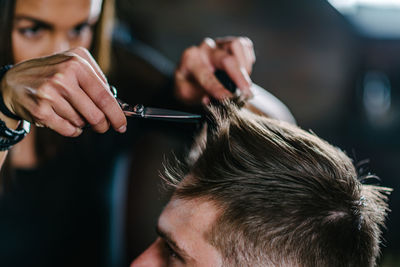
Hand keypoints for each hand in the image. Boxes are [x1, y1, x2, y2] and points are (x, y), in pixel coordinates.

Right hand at [0, 47, 126, 136]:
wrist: (13, 82)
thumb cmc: (51, 74)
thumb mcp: (74, 64)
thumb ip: (97, 80)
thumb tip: (118, 103)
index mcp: (77, 63)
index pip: (105, 96)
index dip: (117, 114)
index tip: (122, 125)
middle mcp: (63, 76)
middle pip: (96, 114)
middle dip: (103, 124)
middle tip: (102, 126)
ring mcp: (50, 93)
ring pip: (81, 122)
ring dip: (82, 123)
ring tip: (71, 112)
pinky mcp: (40, 110)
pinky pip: (68, 129)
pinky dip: (72, 129)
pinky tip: (66, 120)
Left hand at [174, 36, 255, 104]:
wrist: (191, 73)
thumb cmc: (189, 84)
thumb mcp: (186, 93)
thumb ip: (197, 95)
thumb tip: (209, 99)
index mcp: (191, 61)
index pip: (206, 75)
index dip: (218, 87)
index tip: (228, 97)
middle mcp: (205, 49)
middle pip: (226, 59)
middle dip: (238, 76)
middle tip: (247, 92)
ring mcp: (219, 44)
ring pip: (237, 45)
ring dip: (244, 65)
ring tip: (243, 81)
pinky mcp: (230, 43)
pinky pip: (245, 45)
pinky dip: (247, 59)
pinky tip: (243, 70)